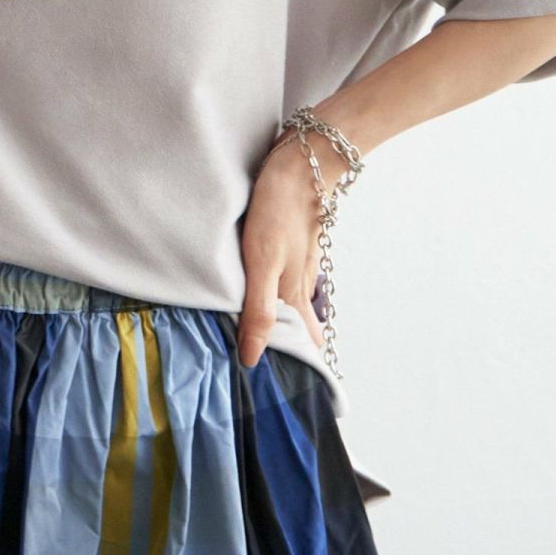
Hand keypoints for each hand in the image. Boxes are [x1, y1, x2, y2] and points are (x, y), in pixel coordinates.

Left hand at [235, 135, 345, 366]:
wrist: (303, 160)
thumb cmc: (280, 211)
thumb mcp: (262, 264)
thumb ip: (258, 311)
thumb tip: (252, 358)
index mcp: (294, 294)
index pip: (304, 343)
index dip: (298, 366)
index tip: (291, 393)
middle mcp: (300, 283)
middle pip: (297, 326)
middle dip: (287, 348)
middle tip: (269, 371)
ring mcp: (299, 262)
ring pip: (291, 303)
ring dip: (279, 321)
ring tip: (258, 339)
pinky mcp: (291, 243)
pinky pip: (283, 278)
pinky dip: (273, 293)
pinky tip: (259, 290)